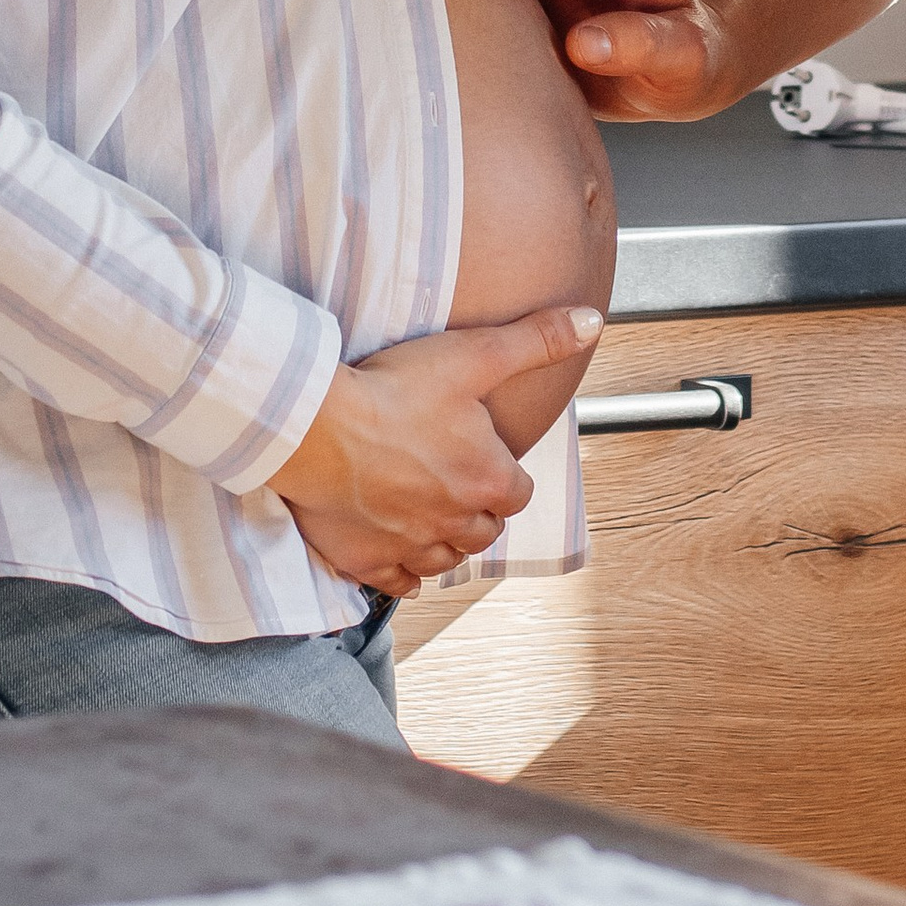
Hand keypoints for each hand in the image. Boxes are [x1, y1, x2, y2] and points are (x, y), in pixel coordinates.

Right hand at [265, 303, 602, 595]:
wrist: (314, 424)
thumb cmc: (393, 388)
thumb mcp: (474, 354)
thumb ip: (538, 340)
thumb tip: (591, 322)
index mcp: (487, 481)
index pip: (517, 494)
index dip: (505, 475)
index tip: (487, 458)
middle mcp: (454, 523)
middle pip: (484, 531)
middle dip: (478, 512)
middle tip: (458, 484)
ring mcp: (409, 546)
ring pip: (445, 561)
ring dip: (446, 543)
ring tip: (433, 517)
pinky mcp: (366, 560)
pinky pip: (398, 583)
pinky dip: (404, 574)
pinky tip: (401, 558)